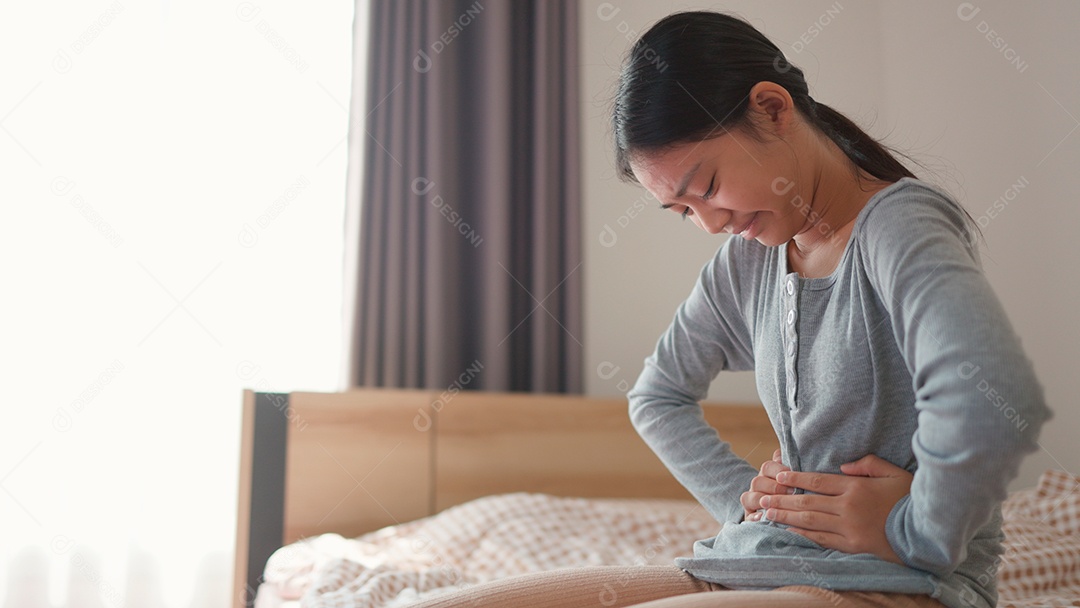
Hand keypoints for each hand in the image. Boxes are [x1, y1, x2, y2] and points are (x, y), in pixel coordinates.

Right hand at [740, 449, 793, 521]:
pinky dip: (754, 518)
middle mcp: (757, 488)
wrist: (789, 519)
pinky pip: (748, 517)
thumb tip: (787, 455)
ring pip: (748, 497)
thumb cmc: (796, 495)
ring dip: (763, 500)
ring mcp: (752, 503)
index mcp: (767, 475)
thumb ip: (793, 466)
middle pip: (757, 481)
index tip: (791, 473)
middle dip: (774, 486)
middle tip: (791, 492)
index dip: (778, 469)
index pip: (767, 466)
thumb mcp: (796, 481)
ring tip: (778, 505)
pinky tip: (763, 518)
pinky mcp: (750, 519)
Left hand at [760, 454, 912, 564]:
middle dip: (782, 499)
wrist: (927, 531)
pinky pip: (822, 539)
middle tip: (762, 498)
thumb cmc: (910, 498)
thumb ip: (867, 464)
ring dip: (786, 517)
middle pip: (807, 502)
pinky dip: (803, 535)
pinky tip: (790, 531)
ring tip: (768, 514)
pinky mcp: (852, 546)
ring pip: (810, 521)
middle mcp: (847, 507)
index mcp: (855, 487)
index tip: (778, 475)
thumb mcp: (892, 473)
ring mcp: (848, 528)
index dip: (795, 478)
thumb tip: (843, 465)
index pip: (817, 481)